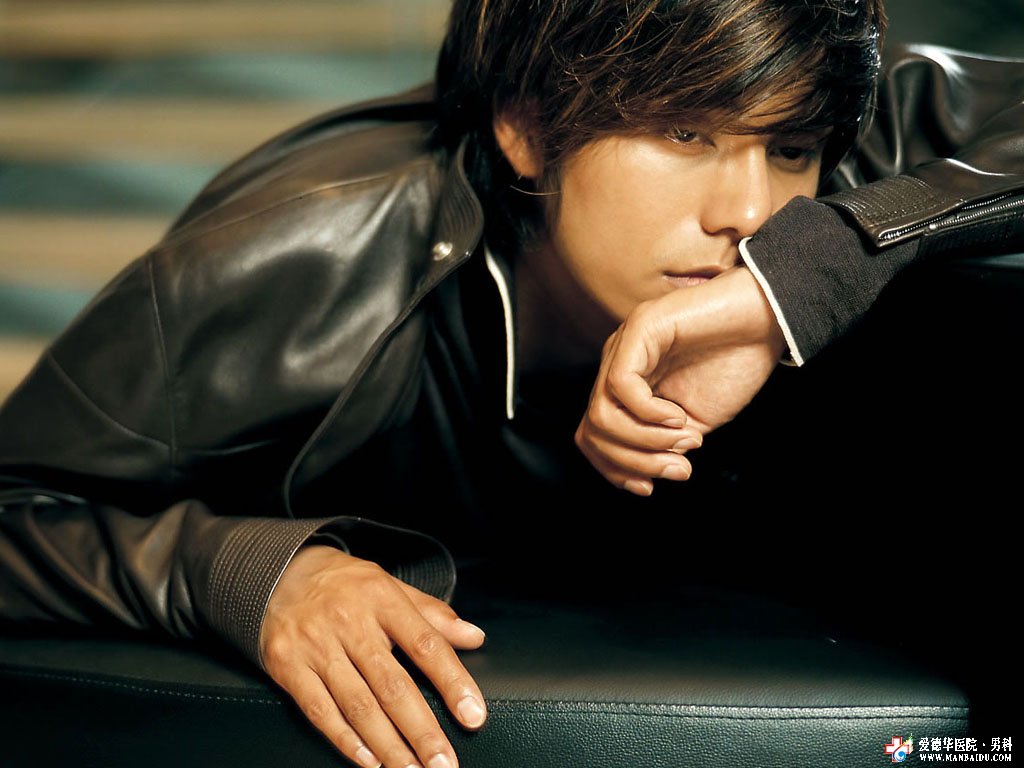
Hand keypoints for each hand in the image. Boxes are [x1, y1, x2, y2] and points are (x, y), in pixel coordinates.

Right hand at [259, 545, 486, 767]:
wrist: (276, 573)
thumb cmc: (343, 584)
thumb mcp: (389, 585)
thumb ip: (432, 614)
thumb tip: (474, 636)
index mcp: (382, 599)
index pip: (426, 644)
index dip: (453, 682)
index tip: (473, 715)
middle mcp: (350, 623)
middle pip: (392, 686)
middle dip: (422, 730)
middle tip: (444, 763)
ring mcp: (317, 646)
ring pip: (358, 705)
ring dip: (388, 745)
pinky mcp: (288, 666)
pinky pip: (319, 710)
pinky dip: (345, 740)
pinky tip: (369, 761)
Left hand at [575, 266, 785, 494]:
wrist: (767, 319)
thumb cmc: (735, 363)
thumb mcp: (695, 421)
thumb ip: (666, 445)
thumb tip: (648, 472)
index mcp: (627, 387)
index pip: (594, 436)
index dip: (614, 470)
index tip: (648, 488)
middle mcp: (617, 364)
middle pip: (592, 430)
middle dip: (632, 463)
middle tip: (676, 468)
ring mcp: (624, 344)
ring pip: (601, 413)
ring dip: (644, 441)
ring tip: (683, 440)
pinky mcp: (640, 328)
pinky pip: (622, 385)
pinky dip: (649, 413)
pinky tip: (678, 416)